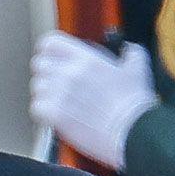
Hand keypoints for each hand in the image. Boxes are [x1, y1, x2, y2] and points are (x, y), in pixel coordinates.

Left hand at [30, 31, 157, 169]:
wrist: (135, 133)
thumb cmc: (135, 106)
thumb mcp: (137, 71)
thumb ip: (131, 54)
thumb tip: (129, 49)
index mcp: (86, 59)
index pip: (50, 43)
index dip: (48, 51)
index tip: (51, 58)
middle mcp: (70, 73)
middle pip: (39, 64)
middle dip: (46, 74)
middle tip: (57, 85)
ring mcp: (60, 93)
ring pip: (36, 87)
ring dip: (45, 95)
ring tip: (61, 103)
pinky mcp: (55, 114)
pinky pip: (36, 107)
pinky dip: (43, 113)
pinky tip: (57, 116)